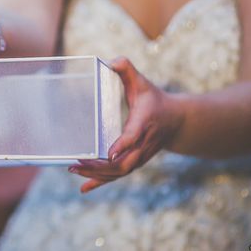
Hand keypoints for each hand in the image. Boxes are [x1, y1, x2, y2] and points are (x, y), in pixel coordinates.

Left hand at [68, 57, 184, 192]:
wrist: (176, 121)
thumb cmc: (154, 99)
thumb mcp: (142, 82)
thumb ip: (127, 70)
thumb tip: (112, 61)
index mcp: (143, 123)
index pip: (134, 136)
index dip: (123, 145)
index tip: (110, 152)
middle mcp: (142, 144)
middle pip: (123, 162)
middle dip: (100, 165)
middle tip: (76, 162)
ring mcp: (138, 157)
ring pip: (118, 172)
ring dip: (96, 174)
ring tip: (73, 169)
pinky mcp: (134, 163)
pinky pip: (116, 176)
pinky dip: (100, 182)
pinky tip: (83, 188)